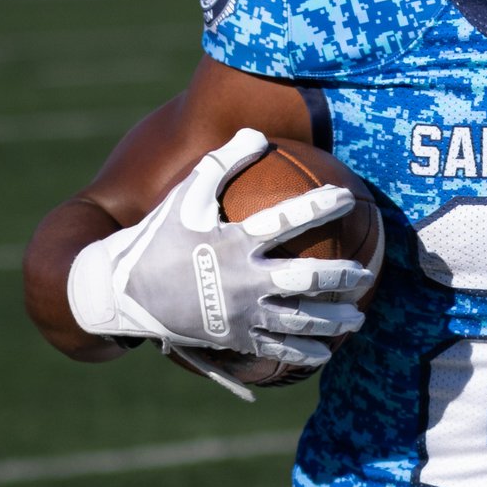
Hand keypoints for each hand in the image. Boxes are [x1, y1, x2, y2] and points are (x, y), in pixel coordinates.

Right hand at [66, 128, 374, 368]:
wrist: (120, 291)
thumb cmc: (157, 238)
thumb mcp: (185, 197)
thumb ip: (221, 163)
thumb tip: (256, 133)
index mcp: (233, 243)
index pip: (286, 220)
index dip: (320, 206)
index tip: (347, 196)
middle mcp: (241, 280)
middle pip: (306, 279)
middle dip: (342, 276)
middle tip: (366, 273)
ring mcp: (238, 313)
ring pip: (299, 320)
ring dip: (334, 321)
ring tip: (358, 319)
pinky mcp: (232, 338)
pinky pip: (275, 350)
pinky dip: (303, 354)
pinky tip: (324, 354)